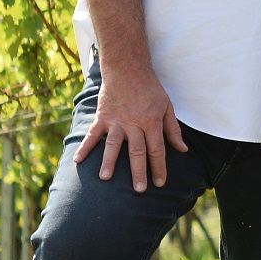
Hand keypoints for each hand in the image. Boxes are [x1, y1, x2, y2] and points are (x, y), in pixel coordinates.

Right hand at [74, 63, 188, 191]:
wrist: (128, 69)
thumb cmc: (150, 89)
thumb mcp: (167, 106)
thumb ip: (173, 130)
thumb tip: (183, 150)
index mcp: (151, 123)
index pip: (157, 150)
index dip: (159, 167)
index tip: (160, 183)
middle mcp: (134, 124)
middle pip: (137, 151)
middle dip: (139, 172)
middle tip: (139, 189)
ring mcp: (116, 121)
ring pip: (114, 144)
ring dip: (109, 161)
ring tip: (106, 178)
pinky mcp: (102, 117)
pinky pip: (92, 134)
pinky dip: (85, 147)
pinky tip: (77, 161)